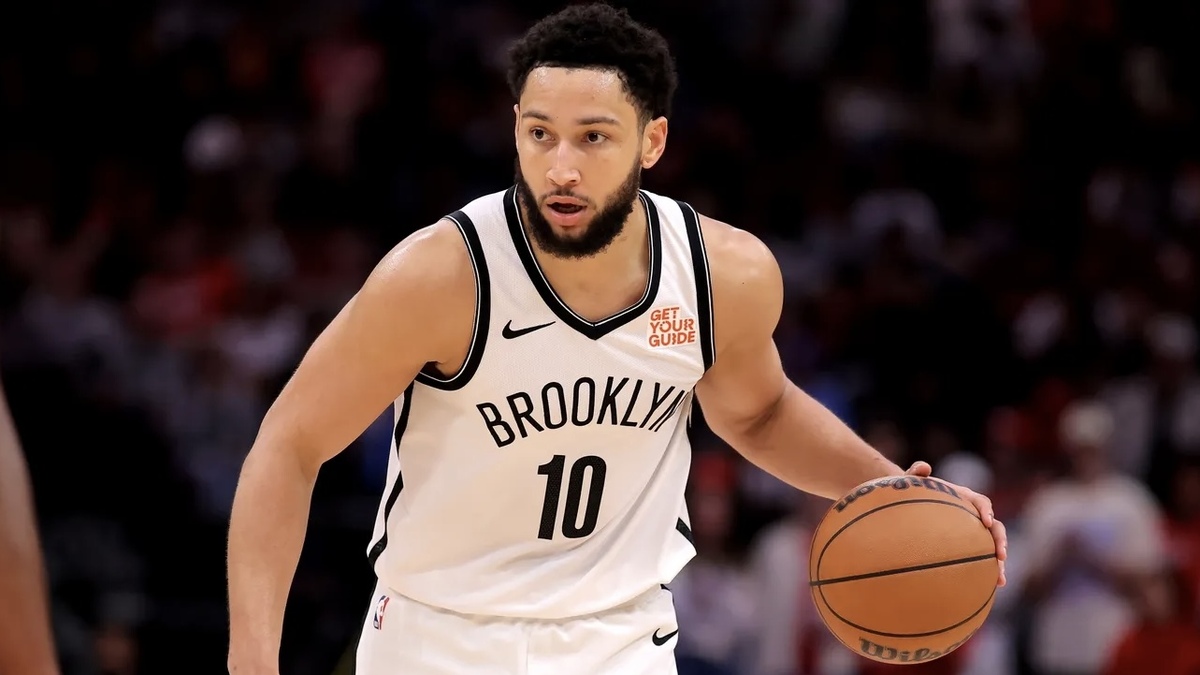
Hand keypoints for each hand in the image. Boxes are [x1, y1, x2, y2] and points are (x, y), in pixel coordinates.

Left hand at [906, 461, 1007, 586]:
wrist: (911, 506)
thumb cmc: (912, 492)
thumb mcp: (911, 481)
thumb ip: (916, 472)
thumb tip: (923, 467)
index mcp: (964, 498)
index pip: (981, 502)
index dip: (986, 510)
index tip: (985, 521)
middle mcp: (974, 515)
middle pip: (995, 527)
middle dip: (1000, 541)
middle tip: (1001, 555)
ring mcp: (974, 532)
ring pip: (993, 546)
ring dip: (1000, 561)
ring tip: (1000, 578)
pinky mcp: (970, 545)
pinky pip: (983, 558)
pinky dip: (990, 570)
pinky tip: (994, 586)